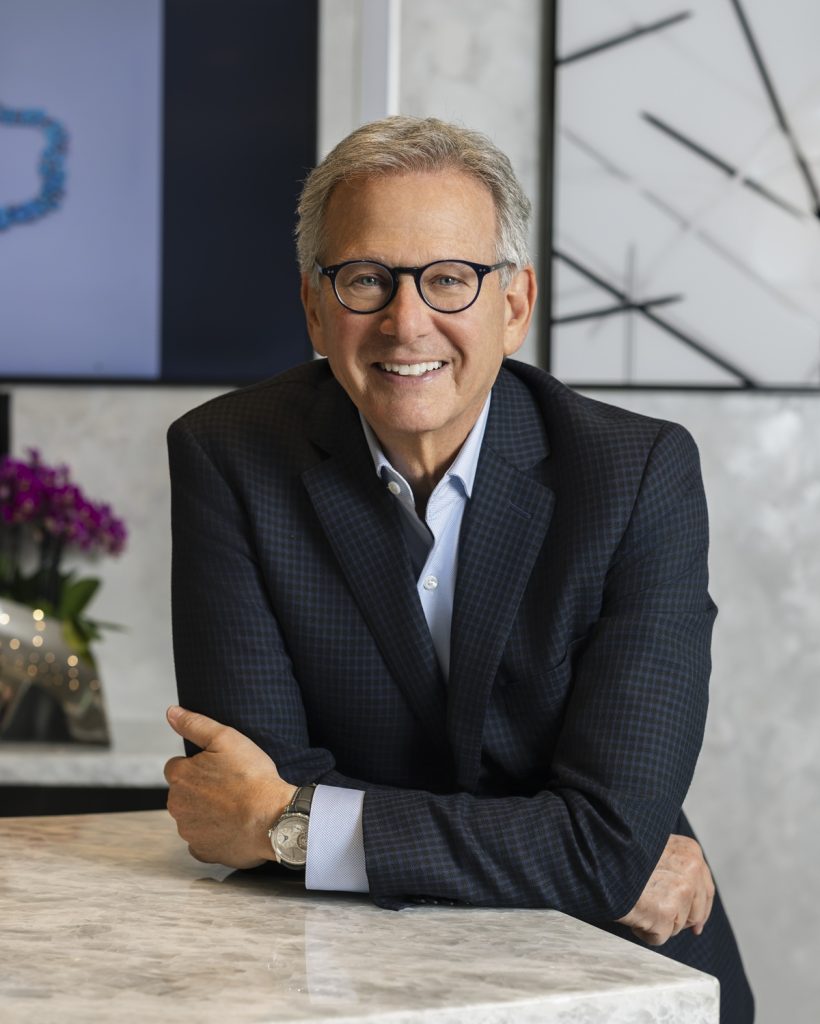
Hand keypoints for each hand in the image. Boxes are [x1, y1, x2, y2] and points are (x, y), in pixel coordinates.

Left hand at [164, 706, 296, 868]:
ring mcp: (189, 832)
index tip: (220, 768)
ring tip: (236, 806)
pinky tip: (233, 826)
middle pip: (184, 793)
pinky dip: (214, 835)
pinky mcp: (203, 852)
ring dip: (207, 812)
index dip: (199, 765)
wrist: (273, 818)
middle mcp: (176, 806)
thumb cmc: (252, 776)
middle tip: (231, 786)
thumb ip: (195, 724)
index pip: (176, 767)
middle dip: (201, 789)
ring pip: (193, 817)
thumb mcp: (226, 738)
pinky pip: (202, 841)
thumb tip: (171, 712)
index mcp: (179, 777)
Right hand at [616, 834, 714, 945]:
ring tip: (638, 904)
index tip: (696, 925)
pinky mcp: (667, 911)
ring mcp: (681, 890)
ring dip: (659, 923)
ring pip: (678, 926)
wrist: (601, 860)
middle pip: (696, 912)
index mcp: (690, 851)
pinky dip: (645, 932)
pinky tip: (633, 914)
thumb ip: (675, 867)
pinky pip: (660, 936)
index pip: (705, 889)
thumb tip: (689, 903)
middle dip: (679, 920)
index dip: (700, 910)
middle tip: (659, 919)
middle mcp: (692, 868)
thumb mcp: (655, 850)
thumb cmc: (622, 854)